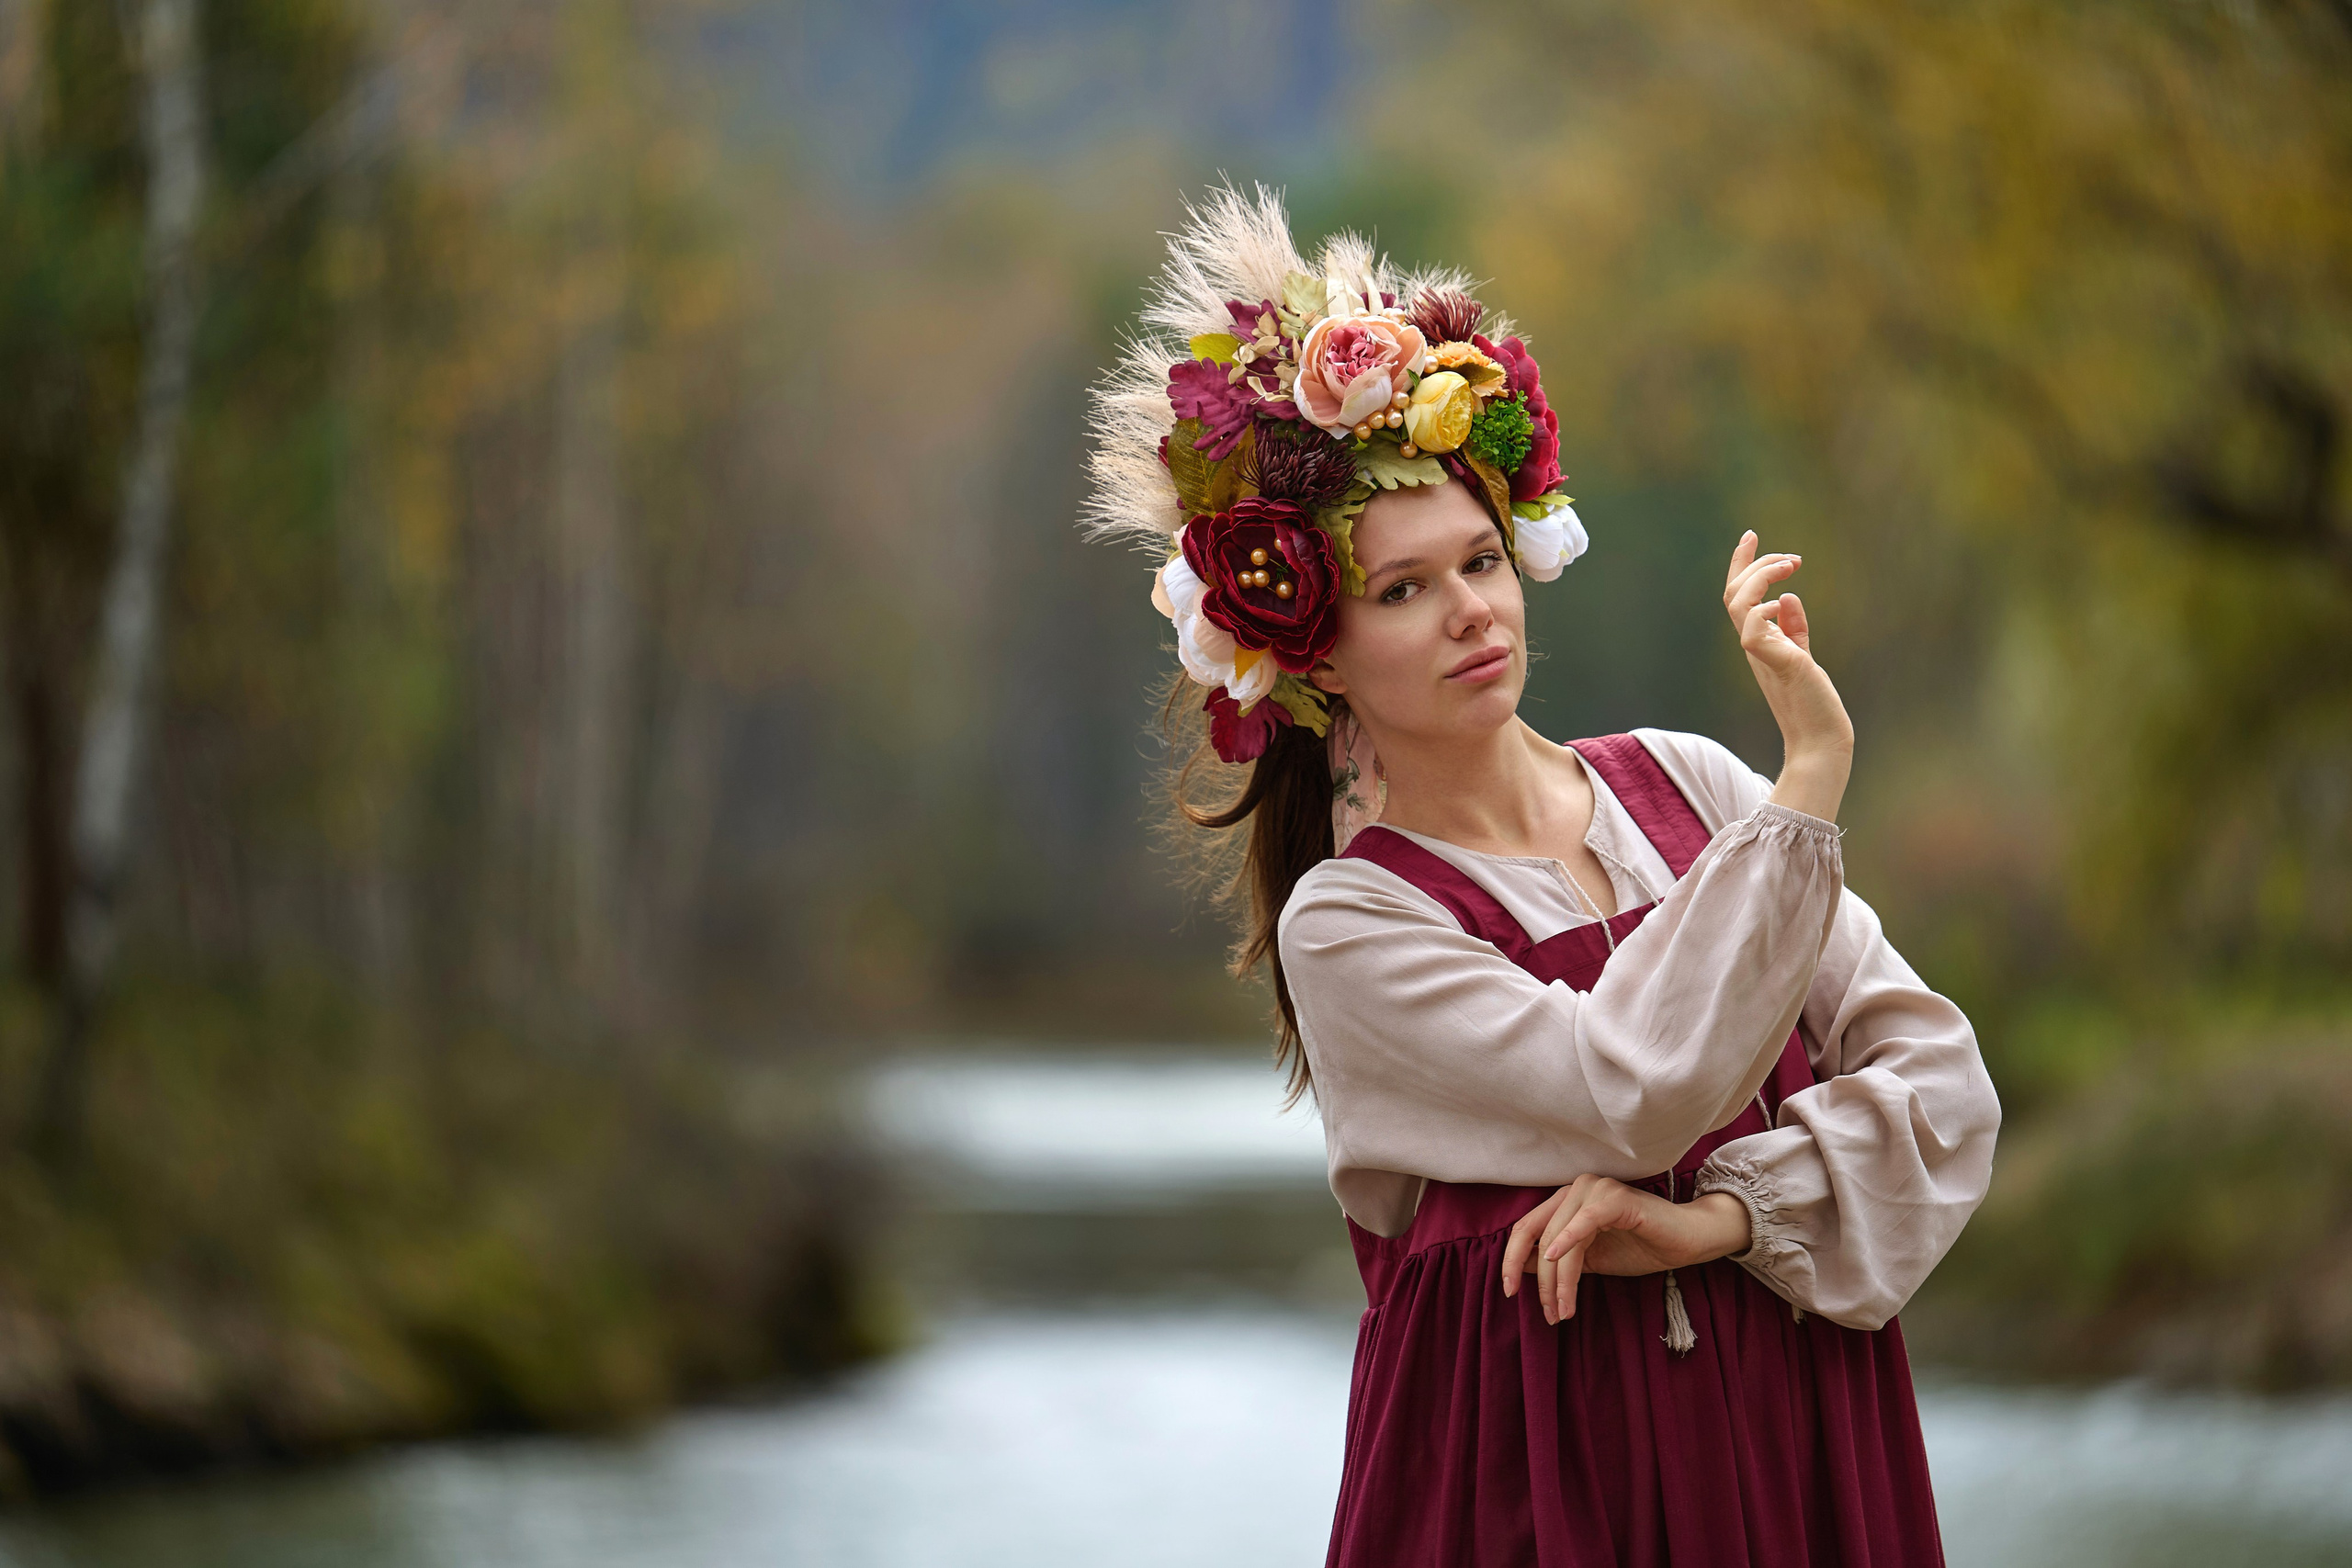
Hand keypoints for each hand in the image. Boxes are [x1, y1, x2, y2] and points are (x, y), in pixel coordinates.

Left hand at [1499, 1176, 1750, 1325]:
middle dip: (1540, 1281)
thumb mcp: (1590, 1260)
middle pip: (1538, 1235)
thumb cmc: (1640, 1247)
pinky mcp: (1615, 1199)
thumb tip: (1521, 1270)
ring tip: (1564, 1311)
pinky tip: (1556, 1259)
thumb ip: (1557, 1261)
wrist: (1686, 1242)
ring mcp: (1594, 1189)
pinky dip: (1568, 1240)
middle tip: (1547, 1314)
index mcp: (1565, 1201)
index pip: (1526, 1228)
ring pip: (1560, 1237)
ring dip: (1560, 1280)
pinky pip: (1584, 1220)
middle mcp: (1575, 1188)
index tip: (1509, 1292)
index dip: (1512, 1260)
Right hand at [1723, 531, 1853, 822]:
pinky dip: (1764, 609)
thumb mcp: (1801, 656)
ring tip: (1792, 566)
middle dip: (1752, 563)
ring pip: (1738, 603)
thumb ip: (1794, 627)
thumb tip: (1786, 596)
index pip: (1739, 596)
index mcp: (1758, 641)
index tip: (1750, 534)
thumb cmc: (1812, 703)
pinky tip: (1785, 605)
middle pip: (1733, 593)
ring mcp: (1761, 654)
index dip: (1741, 563)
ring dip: (1761, 576)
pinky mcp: (1777, 663)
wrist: (1820, 738)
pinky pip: (1753, 629)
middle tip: (1791, 557)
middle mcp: (1753, 645)